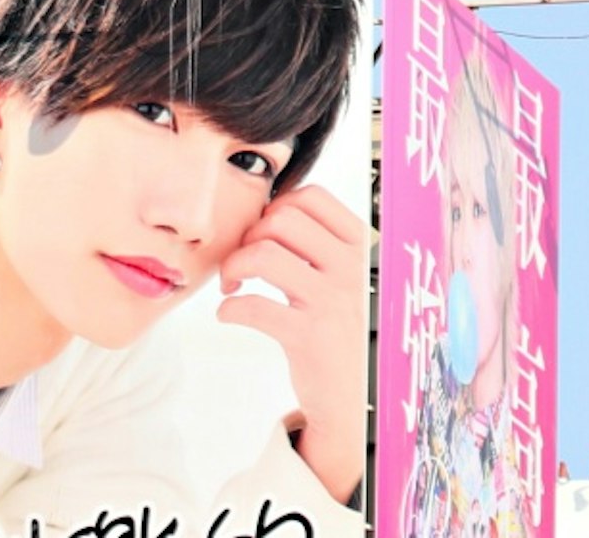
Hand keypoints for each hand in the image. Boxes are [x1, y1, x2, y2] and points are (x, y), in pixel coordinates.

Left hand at [220, 182, 367, 504]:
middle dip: (250, 236)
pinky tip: (229, 314)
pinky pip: (253, 306)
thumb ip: (318, 245)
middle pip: (282, 218)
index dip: (276, 208)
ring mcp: (330, 301)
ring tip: (232, 285)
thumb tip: (264, 216)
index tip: (264, 234)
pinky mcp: (307, 336)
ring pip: (264, 254)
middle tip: (243, 263)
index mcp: (359, 245)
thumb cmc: (338, 326)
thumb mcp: (344, 276)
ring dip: (234, 266)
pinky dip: (229, 309)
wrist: (351, 392)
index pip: (312, 196)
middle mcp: (349, 267)